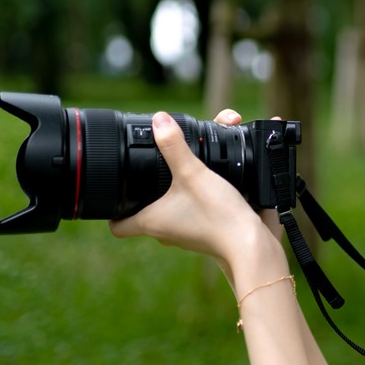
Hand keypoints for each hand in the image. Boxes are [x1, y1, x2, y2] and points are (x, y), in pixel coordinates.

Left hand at [109, 109, 274, 270]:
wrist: (253, 244)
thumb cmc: (219, 216)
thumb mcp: (193, 173)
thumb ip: (174, 145)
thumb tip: (159, 120)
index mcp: (152, 222)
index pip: (117, 226)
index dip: (111, 210)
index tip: (114, 193)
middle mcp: (166, 231)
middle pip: (145, 211)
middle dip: (149, 189)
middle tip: (155, 169)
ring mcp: (188, 234)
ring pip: (172, 209)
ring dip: (177, 190)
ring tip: (188, 169)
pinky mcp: (208, 231)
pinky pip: (194, 211)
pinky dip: (199, 196)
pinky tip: (213, 181)